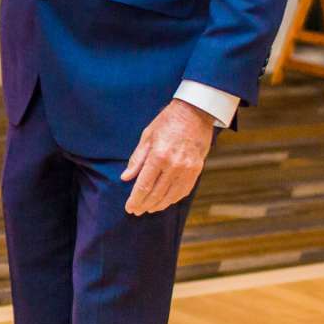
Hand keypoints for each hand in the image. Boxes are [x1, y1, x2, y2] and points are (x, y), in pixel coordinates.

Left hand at [121, 99, 215, 216]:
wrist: (195, 113)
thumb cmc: (168, 122)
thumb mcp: (147, 136)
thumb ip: (136, 159)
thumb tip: (126, 177)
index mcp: (158, 156)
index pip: (144, 185)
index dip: (135, 199)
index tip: (129, 207)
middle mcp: (174, 165)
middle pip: (156, 194)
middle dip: (144, 205)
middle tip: (136, 211)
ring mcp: (187, 169)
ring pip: (171, 196)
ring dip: (158, 205)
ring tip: (148, 209)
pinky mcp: (197, 170)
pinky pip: (184, 190)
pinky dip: (173, 199)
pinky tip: (165, 202)